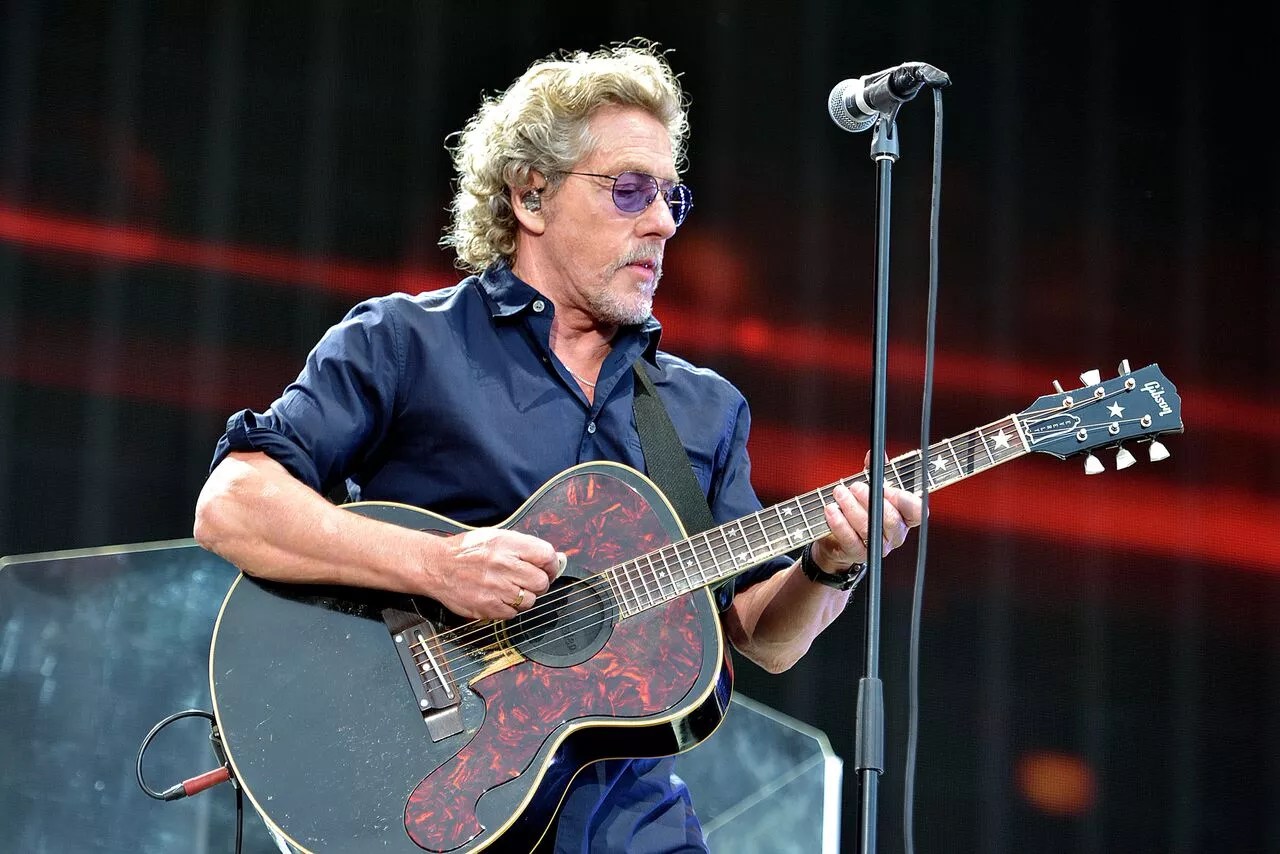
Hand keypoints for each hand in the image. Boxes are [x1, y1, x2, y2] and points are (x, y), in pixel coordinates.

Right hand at [429, 528, 564, 619]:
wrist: (437, 566)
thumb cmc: (467, 551)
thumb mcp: (497, 537)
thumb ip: (526, 547)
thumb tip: (557, 559)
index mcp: (507, 544)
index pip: (546, 556)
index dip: (551, 565)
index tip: (548, 568)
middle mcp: (503, 565)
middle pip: (541, 582)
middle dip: (538, 583)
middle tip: (527, 580)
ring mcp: (495, 587)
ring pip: (529, 600)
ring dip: (524, 597)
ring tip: (510, 589)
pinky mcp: (488, 606)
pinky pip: (513, 613)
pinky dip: (509, 608)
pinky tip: (499, 598)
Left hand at [809, 478, 922, 574]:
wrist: (839, 541)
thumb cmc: (860, 510)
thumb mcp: (869, 489)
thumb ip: (873, 471)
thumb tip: (872, 454)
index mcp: (905, 518)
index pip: (917, 511)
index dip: (905, 500)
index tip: (887, 487)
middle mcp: (896, 535)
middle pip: (890, 519)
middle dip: (871, 500)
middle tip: (855, 486)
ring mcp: (878, 547)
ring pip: (868, 528)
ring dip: (851, 508)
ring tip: (839, 493)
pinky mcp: (858, 554)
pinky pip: (850, 539)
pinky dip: (839, 523)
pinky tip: (831, 510)